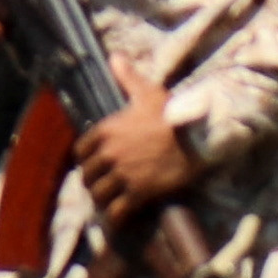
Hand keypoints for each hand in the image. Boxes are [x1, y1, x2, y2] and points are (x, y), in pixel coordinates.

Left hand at [71, 57, 201, 230]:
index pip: (81, 151)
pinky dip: (114, 218)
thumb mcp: (148, 93)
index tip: (93, 163)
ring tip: (107, 203)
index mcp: (106, 130)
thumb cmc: (172, 114)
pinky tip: (117, 220)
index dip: (85, 159)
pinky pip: (116, 212)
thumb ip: (128, 78)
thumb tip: (114, 57)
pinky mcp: (137, 193)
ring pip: (98, 194)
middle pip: (87, 175)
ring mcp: (123, 175)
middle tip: (99, 185)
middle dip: (92, 181)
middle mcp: (110, 154)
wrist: (197, 138)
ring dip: (100, 200)